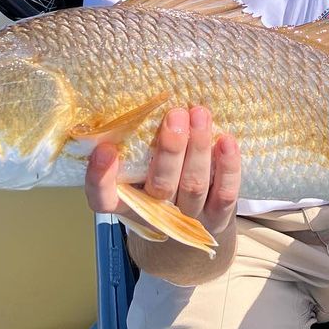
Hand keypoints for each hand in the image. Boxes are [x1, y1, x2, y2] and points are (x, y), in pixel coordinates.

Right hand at [84, 105, 241, 236]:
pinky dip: (227, 167)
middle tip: (175, 114)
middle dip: (170, 148)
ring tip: (200, 114)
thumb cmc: (157, 182)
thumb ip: (134, 144)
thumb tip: (141, 98)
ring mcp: (188, 218)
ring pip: (193, 185)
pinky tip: (226, 140)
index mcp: (126, 202)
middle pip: (160, 185)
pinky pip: (224, 194)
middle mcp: (155, 214)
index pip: (103, 199)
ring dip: (198, 148)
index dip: (101, 178)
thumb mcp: (138, 168)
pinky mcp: (217, 218)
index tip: (105, 150)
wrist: (191, 230)